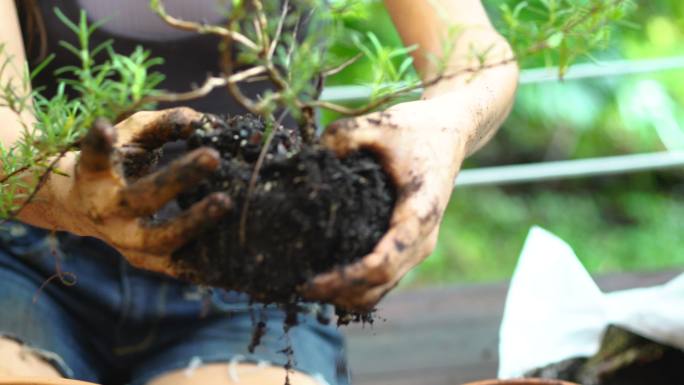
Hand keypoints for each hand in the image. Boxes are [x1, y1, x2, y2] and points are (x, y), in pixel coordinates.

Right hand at [25, 107, 230, 274]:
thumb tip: (209, 122)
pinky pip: (176, 267)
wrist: (83, 208)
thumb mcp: (132, 136)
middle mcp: (106, 211)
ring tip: (224, 202)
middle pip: (139, 198)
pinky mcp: (146, 262)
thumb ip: (166, 124)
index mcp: (95, 175)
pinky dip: (202, 263)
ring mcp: (125, 242)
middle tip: (212, 157)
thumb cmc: (118, 162)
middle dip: (176, 178)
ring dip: (193, 223)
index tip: (105, 126)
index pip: (94, 157)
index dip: (99, 144)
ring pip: (158, 240)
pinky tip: (231, 253)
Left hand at [303, 99, 469, 310]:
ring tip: (309, 283)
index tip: (311, 280)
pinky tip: (327, 275)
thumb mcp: (382, 124)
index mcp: (419, 213)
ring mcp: (417, 246)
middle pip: (379, 285)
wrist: (450, 132)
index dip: (345, 279)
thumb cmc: (418, 129)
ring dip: (347, 294)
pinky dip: (357, 286)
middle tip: (298, 285)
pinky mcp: (409, 245)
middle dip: (339, 292)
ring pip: (382, 288)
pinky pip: (383, 278)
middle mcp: (422, 239)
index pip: (382, 264)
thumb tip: (310, 156)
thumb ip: (345, 136)